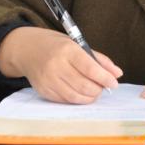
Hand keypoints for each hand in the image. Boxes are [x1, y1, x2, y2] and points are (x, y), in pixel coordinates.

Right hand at [0, 26, 121, 103]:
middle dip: (99, 89)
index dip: (105, 78)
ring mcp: (48, 80)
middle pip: (84, 85)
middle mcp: (56, 66)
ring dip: (90, 97)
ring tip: (95, 90)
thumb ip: (99, 59)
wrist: (27, 49)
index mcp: (67, 50)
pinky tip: (82, 93)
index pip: (90, 68)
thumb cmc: (56, 45)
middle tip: (105, 86)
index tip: (114, 82)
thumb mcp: (78, 44)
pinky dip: (78, 99)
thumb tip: (117, 73)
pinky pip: (65, 100)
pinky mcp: (44, 91)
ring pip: (75, 96)